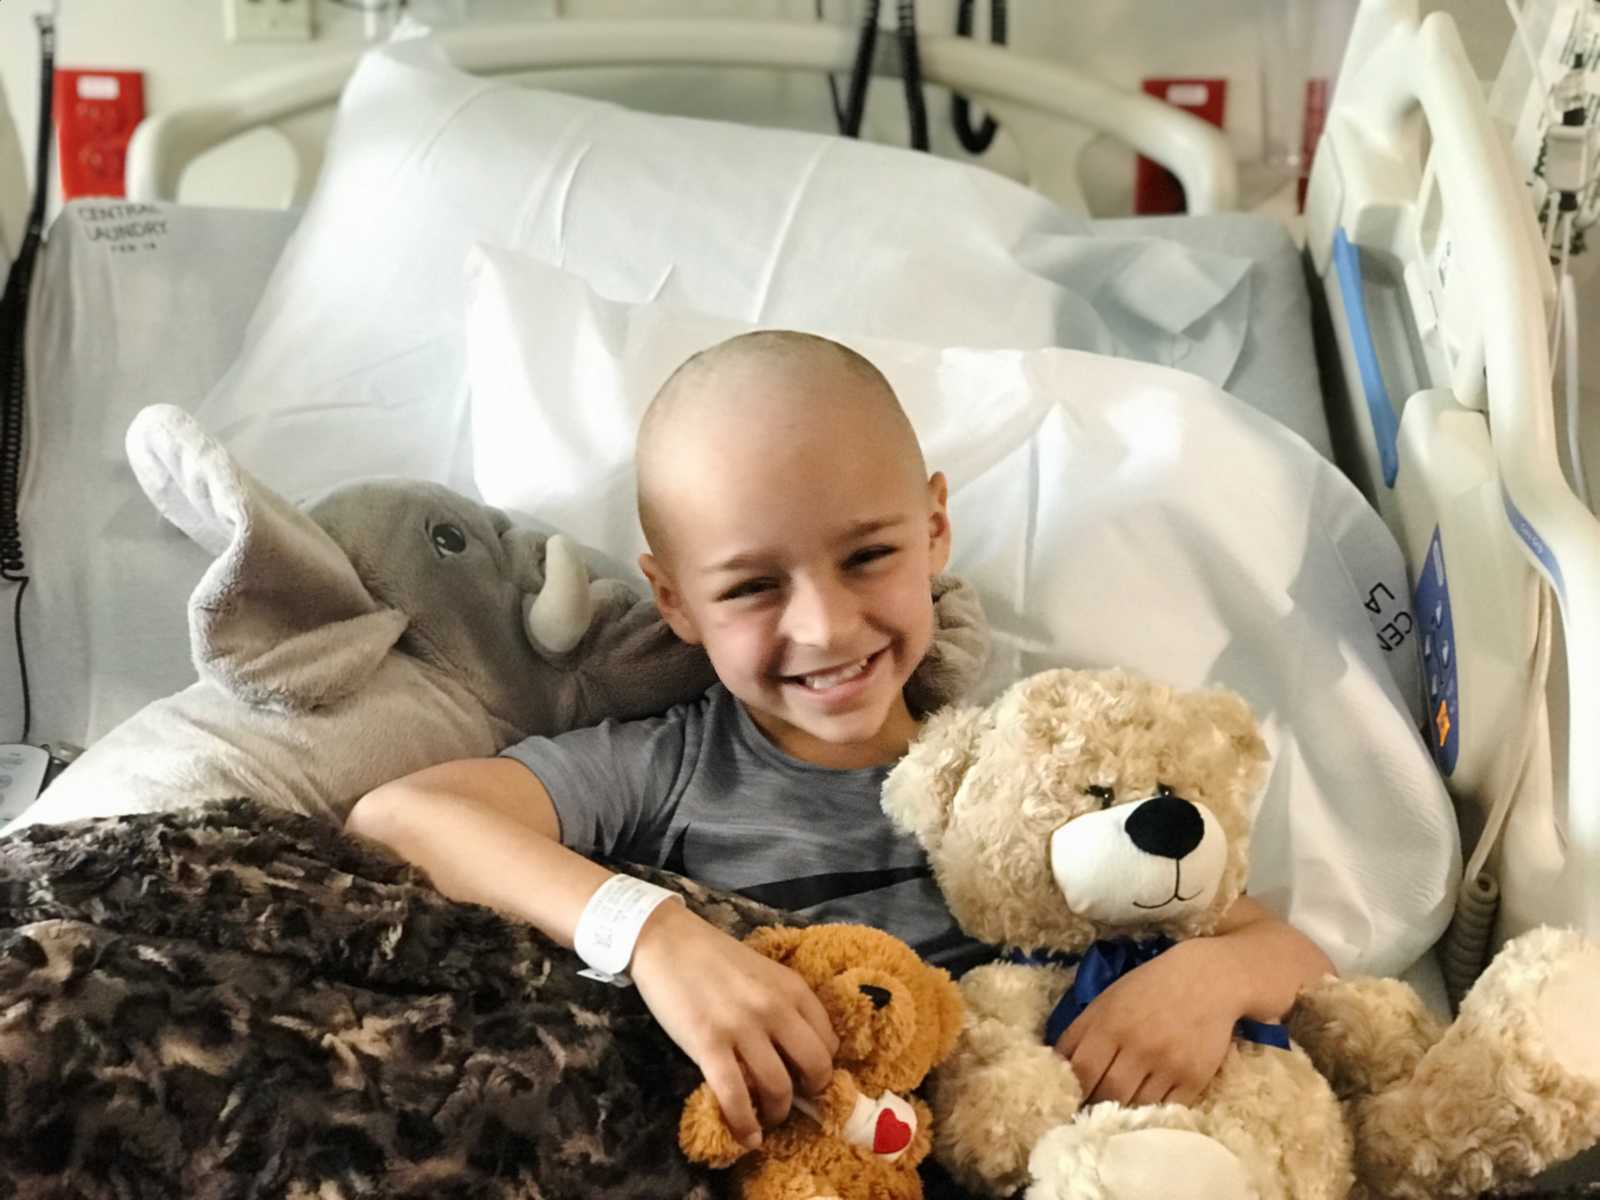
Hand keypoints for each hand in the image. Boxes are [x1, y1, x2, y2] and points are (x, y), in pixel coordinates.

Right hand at [631, 903, 838, 1148]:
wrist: (665, 941)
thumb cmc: (714, 957)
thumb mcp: (763, 973)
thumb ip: (783, 1005)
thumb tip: (796, 1052)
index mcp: (792, 987)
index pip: (829, 1041)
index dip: (823, 1068)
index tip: (809, 1080)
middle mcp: (775, 1007)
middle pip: (815, 1067)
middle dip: (810, 1094)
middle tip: (795, 1101)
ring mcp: (742, 1027)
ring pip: (779, 1087)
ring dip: (777, 1113)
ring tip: (767, 1119)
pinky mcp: (708, 1044)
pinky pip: (735, 1096)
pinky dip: (744, 1124)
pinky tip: (746, 1136)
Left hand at [1053, 939, 1239, 1107]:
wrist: (1208, 979)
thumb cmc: (1150, 987)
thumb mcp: (1108, 1000)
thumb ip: (1080, 1032)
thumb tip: (1056, 1067)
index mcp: (1110, 1023)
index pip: (1080, 1070)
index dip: (1071, 1089)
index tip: (1068, 1098)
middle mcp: (1138, 1045)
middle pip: (1106, 1093)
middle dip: (1094, 1105)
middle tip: (1091, 1110)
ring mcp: (1167, 1063)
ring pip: (1134, 1106)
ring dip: (1122, 1112)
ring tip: (1117, 1111)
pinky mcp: (1194, 1078)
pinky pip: (1166, 1110)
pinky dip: (1152, 1113)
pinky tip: (1146, 1107)